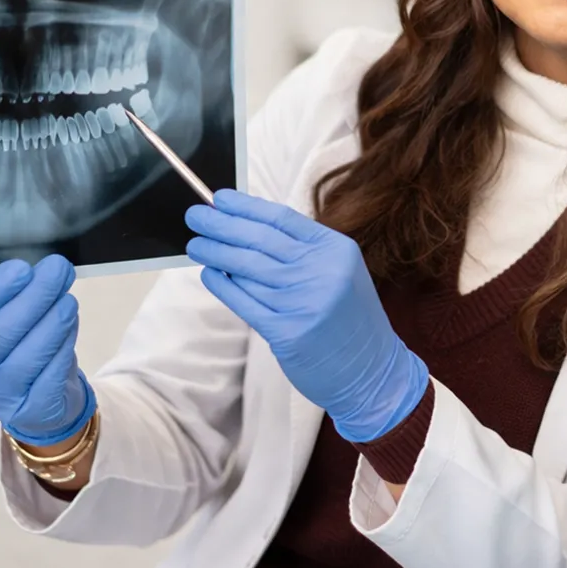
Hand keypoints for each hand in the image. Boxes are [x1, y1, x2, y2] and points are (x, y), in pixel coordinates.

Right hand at [0, 255, 95, 445]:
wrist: (35, 402)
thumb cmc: (17, 349)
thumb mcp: (2, 319)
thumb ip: (9, 293)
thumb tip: (36, 264)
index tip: (23, 268)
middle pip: (1, 333)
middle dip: (35, 297)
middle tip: (59, 271)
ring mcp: (0, 394)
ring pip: (28, 356)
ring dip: (53, 322)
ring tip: (69, 301)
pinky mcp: (30, 410)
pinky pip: (50, 376)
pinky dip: (63, 348)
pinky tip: (70, 328)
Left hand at [184, 189, 427, 442]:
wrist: (371, 368)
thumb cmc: (349, 317)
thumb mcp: (339, 271)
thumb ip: (302, 250)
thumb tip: (248, 228)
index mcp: (336, 249)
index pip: (282, 219)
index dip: (247, 206)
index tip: (220, 198)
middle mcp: (321, 271)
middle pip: (260, 240)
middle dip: (221, 225)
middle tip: (195, 215)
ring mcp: (304, 302)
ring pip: (247, 270)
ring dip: (216, 253)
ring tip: (196, 244)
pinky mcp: (287, 331)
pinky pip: (245, 302)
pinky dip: (223, 286)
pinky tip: (210, 273)